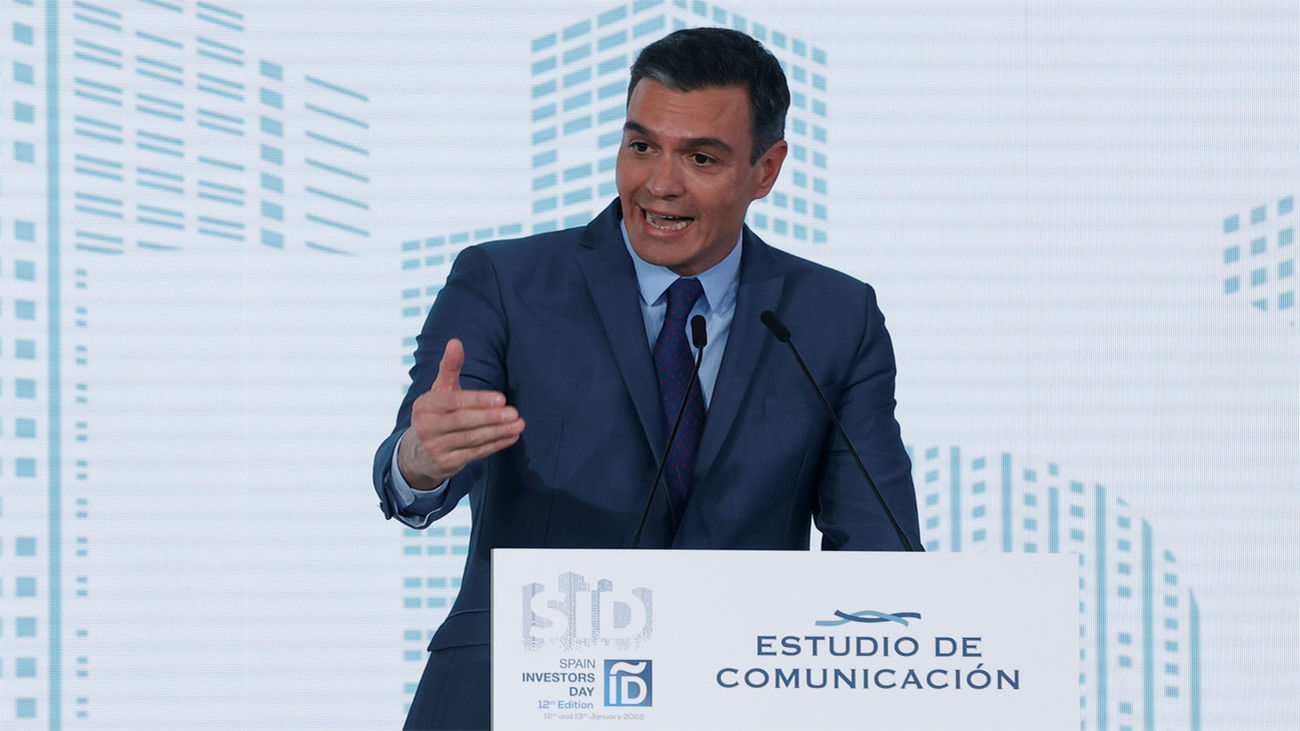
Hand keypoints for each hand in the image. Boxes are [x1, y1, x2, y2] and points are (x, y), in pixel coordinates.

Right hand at [397, 338, 524, 489]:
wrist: (415, 453)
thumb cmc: (435, 414)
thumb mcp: (439, 390)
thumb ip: (450, 367)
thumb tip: (456, 341)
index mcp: (425, 405)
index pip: (454, 402)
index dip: (478, 400)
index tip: (501, 398)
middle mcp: (426, 426)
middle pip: (463, 421)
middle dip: (491, 418)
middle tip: (514, 413)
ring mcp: (435, 447)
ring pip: (471, 439)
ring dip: (497, 432)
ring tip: (519, 424)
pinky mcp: (445, 464)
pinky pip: (474, 454)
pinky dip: (494, 446)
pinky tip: (511, 437)